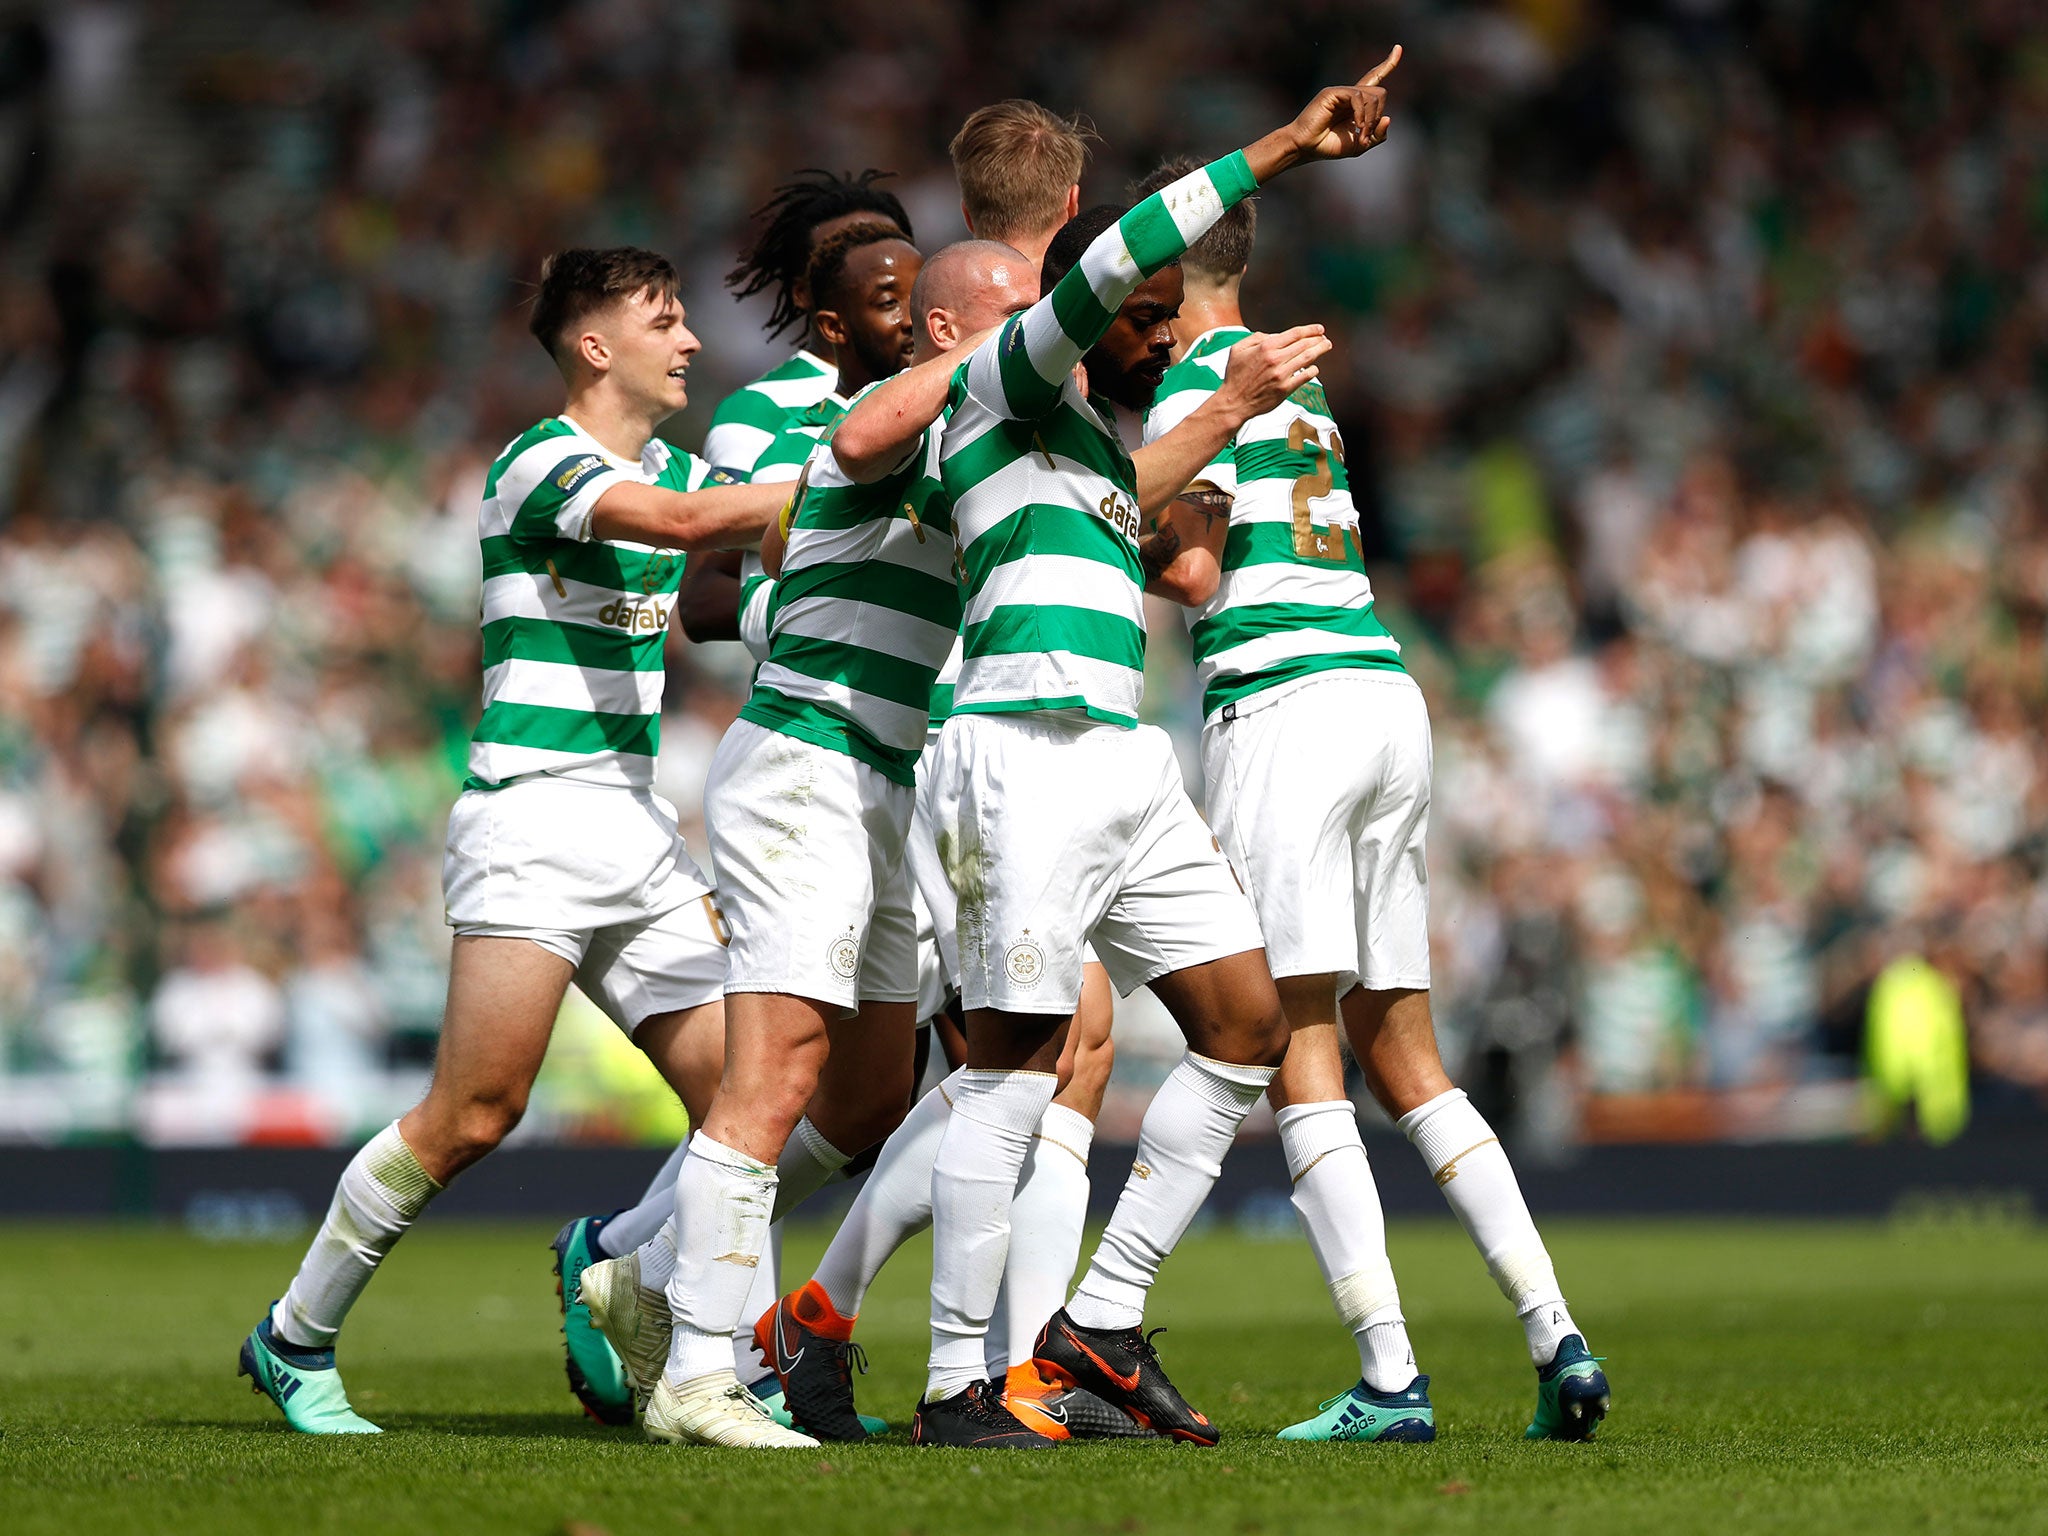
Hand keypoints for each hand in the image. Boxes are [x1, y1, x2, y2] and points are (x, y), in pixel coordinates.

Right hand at [1214, 325, 1332, 421]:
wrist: (1234, 402)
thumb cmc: (1235, 375)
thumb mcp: (1238, 349)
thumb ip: (1256, 337)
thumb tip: (1274, 336)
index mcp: (1266, 347)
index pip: (1294, 334)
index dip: (1310, 330)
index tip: (1319, 329)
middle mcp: (1275, 359)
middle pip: (1304, 344)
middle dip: (1318, 339)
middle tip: (1325, 338)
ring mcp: (1281, 375)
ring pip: (1307, 358)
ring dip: (1319, 351)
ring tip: (1326, 347)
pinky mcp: (1285, 389)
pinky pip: (1304, 377)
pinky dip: (1312, 371)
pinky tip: (1315, 368)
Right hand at [1246, 45, 1400, 179]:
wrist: (1306, 147)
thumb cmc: (1329, 146)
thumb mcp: (1360, 145)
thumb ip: (1377, 135)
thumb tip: (1388, 117)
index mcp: (1357, 103)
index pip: (1375, 78)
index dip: (1388, 64)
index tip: (1399, 48)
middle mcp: (1350, 94)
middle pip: (1380, 93)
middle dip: (1378, 116)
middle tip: (1366, 135)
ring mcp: (1341, 92)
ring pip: (1372, 96)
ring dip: (1370, 119)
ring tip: (1360, 135)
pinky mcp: (1333, 92)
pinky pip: (1357, 97)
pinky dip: (1361, 114)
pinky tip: (1356, 126)